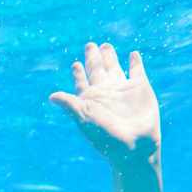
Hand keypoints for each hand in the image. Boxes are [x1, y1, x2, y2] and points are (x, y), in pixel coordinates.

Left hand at [49, 43, 159, 169]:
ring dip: (110, 57)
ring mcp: (123, 89)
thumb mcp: (83, 117)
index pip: (82, 81)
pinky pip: (137, 71)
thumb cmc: (106, 135)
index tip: (75, 64)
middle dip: (93, 58)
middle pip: (97, 70)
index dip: (78, 72)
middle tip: (89, 45)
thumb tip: (51, 97)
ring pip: (115, 67)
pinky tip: (132, 54)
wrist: (134, 146)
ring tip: (105, 45)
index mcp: (90, 98)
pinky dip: (135, 62)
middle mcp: (105, 92)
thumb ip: (69, 103)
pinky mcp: (141, 87)